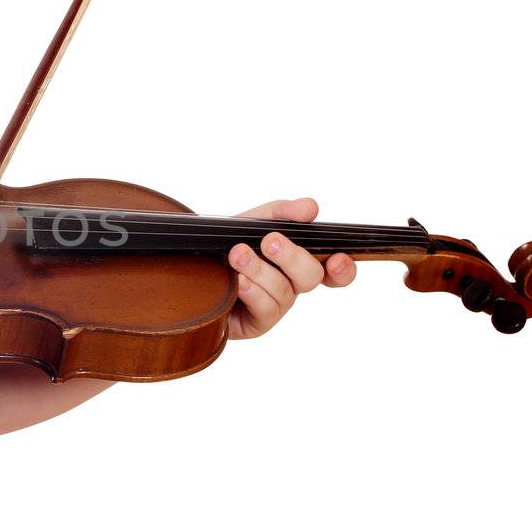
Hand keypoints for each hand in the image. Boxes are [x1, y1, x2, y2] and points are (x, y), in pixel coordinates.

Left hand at [226, 197, 356, 340]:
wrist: (188, 271)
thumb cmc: (224, 247)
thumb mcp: (250, 223)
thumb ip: (280, 213)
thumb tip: (311, 207)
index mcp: (296, 261)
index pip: (333, 270)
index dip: (343, 269)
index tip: (337, 258)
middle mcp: (290, 284)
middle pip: (311, 277)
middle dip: (293, 257)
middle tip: (270, 241)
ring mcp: (275, 306)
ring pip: (284, 291)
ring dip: (260, 270)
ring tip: (237, 255)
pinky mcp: (257, 324)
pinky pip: (265, 309)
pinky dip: (251, 290)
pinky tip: (236, 280)